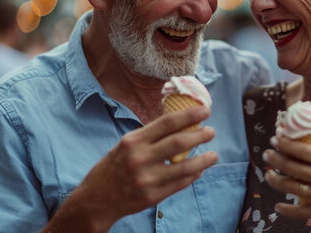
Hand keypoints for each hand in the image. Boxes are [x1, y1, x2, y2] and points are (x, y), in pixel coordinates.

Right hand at [44, 106, 217, 231]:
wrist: (96, 200)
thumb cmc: (114, 166)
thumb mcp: (126, 145)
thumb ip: (150, 136)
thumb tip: (180, 122)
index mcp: (133, 141)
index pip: (167, 123)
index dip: (189, 115)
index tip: (205, 110)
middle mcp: (139, 158)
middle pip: (178, 142)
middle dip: (200, 135)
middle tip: (211, 131)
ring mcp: (147, 179)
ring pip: (184, 166)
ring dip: (203, 159)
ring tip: (214, 154)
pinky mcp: (152, 196)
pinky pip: (180, 183)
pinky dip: (193, 175)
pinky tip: (200, 169)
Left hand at [262, 137, 310, 232]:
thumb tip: (301, 149)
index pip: (303, 150)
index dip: (285, 143)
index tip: (275, 138)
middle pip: (292, 166)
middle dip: (275, 158)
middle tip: (267, 153)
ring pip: (290, 186)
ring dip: (275, 179)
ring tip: (268, 173)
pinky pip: (299, 211)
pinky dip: (286, 208)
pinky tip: (278, 204)